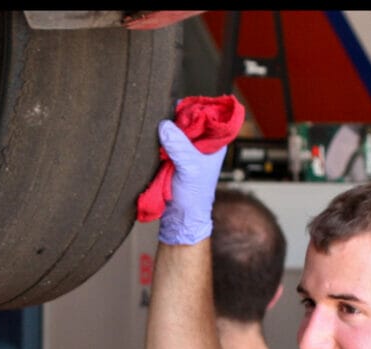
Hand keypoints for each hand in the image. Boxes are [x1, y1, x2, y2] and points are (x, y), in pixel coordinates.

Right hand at [157, 120, 227, 245]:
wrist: (180, 218)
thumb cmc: (193, 196)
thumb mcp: (189, 167)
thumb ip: (179, 146)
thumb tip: (165, 125)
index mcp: (215, 142)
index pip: (206, 115)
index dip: (193, 110)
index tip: (177, 109)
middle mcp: (202, 143)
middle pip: (188, 120)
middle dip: (175, 120)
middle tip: (163, 119)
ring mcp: (186, 150)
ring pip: (174, 130)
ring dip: (165, 131)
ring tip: (157, 131)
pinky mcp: (172, 157)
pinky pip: (164, 143)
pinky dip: (158, 142)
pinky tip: (154, 141)